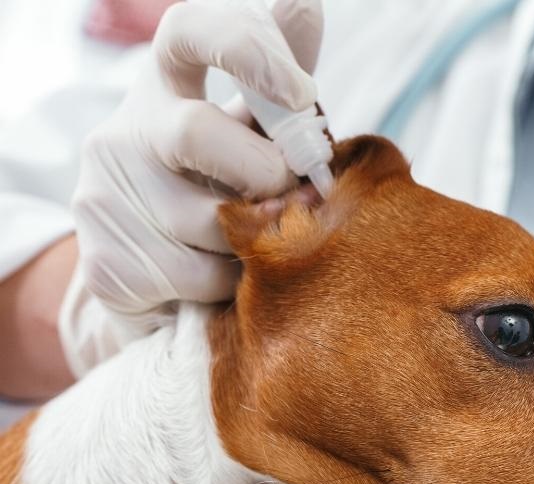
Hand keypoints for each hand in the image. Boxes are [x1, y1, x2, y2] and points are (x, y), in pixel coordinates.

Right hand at [61, 0, 323, 373]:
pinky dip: (229, 283)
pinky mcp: (106, 264)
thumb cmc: (215, 191)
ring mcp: (104, 198)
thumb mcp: (243, 134)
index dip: (246, 48)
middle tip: (287, 196)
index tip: (300, 92)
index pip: (188, 33)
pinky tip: (220, 276)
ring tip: (250, 242)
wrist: (152, 273)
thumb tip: (305, 8)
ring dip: (253, 240)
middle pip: (194, 133)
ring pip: (210, 223)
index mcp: (165, 89)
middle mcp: (125, 133)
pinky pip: (197, 278)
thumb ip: (276, 89)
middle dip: (260, 172)